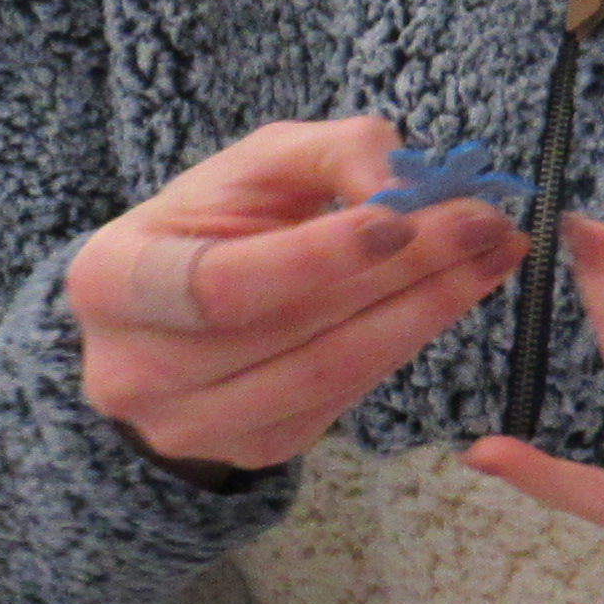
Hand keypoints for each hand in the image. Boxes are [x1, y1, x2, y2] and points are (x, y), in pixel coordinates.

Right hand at [64, 120, 527, 476]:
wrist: (172, 316)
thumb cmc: (213, 225)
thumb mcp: (253, 167)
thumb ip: (330, 152)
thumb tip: (406, 186)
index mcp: (111, 282)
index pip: (218, 283)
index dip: (313, 257)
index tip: (401, 218)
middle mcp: (135, 371)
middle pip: (288, 332)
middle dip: (401, 273)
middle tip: (485, 226)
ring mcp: (190, 425)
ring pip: (327, 376)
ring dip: (423, 314)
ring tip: (491, 258)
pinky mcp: (251, 451)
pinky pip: (343, 400)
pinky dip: (404, 343)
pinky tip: (449, 296)